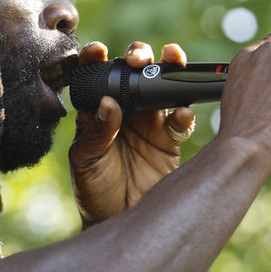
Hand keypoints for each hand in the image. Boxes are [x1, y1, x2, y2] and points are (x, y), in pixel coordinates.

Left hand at [69, 41, 196, 226]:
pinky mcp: (170, 141)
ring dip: (168, 71)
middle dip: (138, 57)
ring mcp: (150, 124)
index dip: (96, 59)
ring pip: (162, 87)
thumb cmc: (94, 191)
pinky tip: (181, 112)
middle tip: (137, 59)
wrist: (118, 221)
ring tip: (172, 60)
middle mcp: (125, 111)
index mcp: (97, 111)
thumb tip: (109, 103)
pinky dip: (184, 113)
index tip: (98, 50)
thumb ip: (97, 133)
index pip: (96, 77)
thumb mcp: (86, 161)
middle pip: (134, 73)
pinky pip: (181, 121)